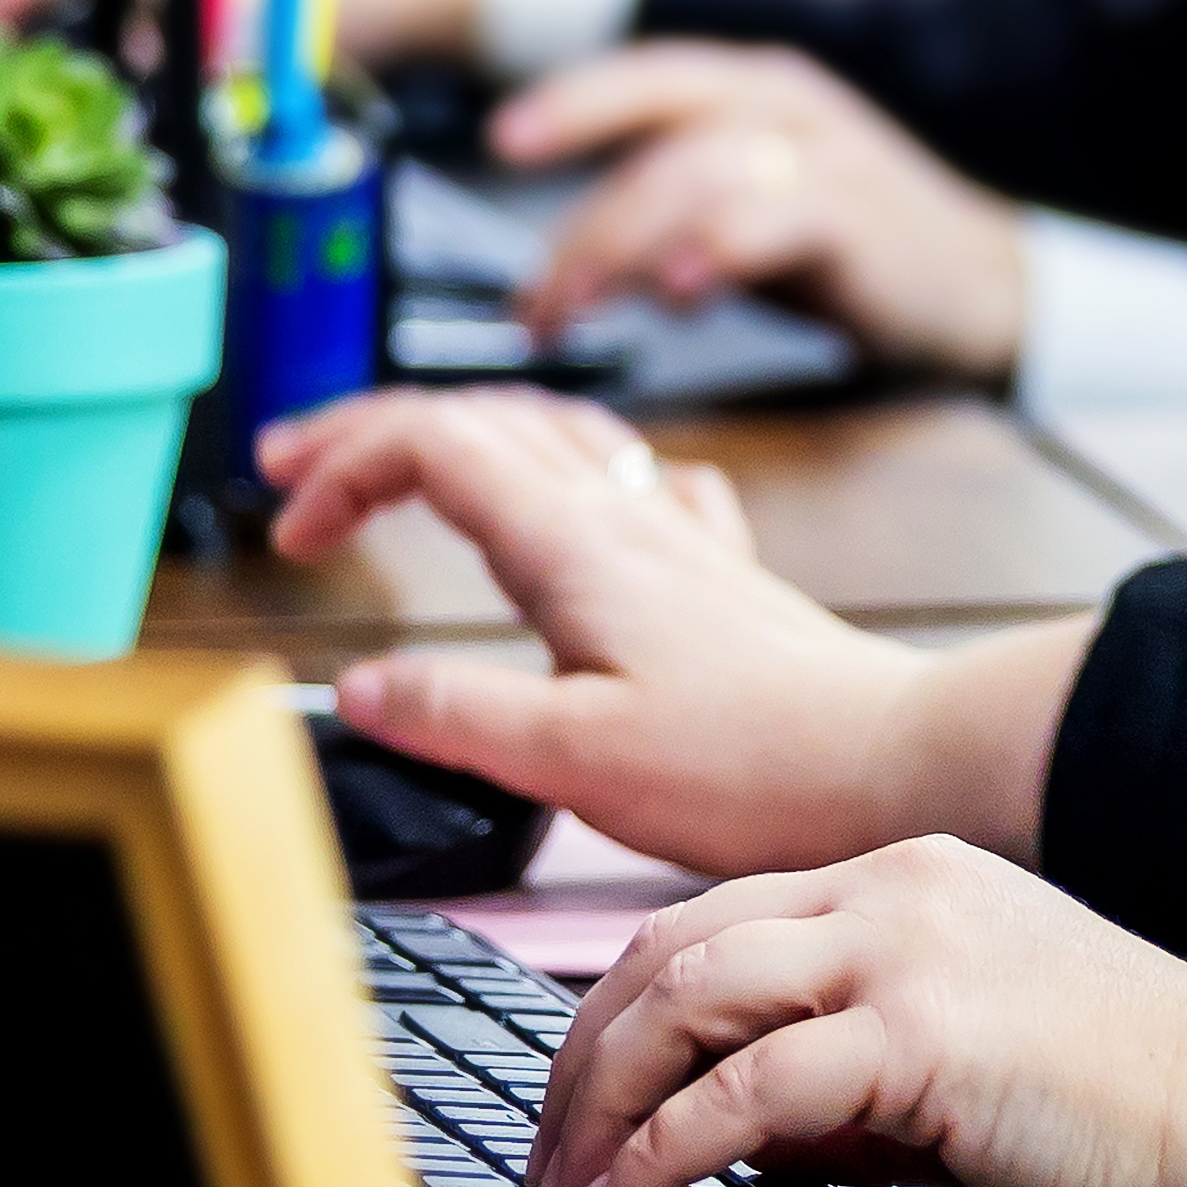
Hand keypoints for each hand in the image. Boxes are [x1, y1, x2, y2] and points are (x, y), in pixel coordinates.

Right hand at [249, 387, 1067, 874]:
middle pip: (482, 420)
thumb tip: (363, 687)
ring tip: (405, 467)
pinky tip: (579, 501)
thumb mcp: (574, 759)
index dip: (348, 459)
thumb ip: (458, 716)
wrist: (895, 760)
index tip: (292, 516)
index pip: (436, 445)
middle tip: (301, 471)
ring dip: (464, 435)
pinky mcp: (721, 576)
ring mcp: (679, 539)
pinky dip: (569, 468)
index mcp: (576, 546)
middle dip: (378, 431)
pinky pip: (634, 479)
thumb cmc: (756, 765)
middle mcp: (628, 519)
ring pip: (555, 434)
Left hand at [492, 45, 1033, 383]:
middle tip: (534, 305)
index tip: (504, 139)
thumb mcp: (751, 211)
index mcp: (756, 90)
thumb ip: (671, 211)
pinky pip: (773, 218)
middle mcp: (787, 106)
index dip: (574, 102)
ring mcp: (828, 156)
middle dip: (581, 228)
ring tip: (580, 313)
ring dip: (622, 249)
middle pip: (657, 146)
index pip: (649, 77)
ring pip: (696, 178)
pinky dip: (715, 251)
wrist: (986, 289)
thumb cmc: (853, 252)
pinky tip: (677, 294)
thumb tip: (567, 260)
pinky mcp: (860, 217)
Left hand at [532, 835, 1186, 1186]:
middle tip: (548, 1146)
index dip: (623, 1006)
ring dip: (603, 1094)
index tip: (582, 1092)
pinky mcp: (922, 1031)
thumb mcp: (966, 1065)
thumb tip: (733, 1141)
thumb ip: (852, 1082)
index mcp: (909, 879)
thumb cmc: (1134, 1106)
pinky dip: (666, 1148)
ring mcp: (908, 948)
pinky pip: (744, 1088)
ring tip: (570, 1178)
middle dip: (584, 1051)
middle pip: (675, 940)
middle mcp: (896, 888)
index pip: (716, 917)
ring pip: (688, 991)